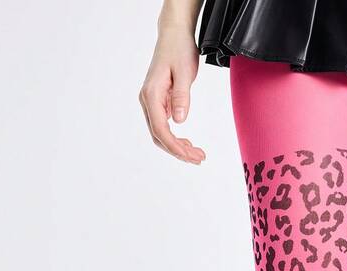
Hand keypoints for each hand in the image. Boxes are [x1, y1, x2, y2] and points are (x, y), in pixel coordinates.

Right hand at [139, 23, 205, 163]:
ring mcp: (152, 102)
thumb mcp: (184, 72)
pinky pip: (164, 126)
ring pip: (161, 133)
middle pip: (159, 136)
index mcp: (151, 95)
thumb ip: (181, 97)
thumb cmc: (179, 50)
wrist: (174, 35)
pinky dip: (176, 138)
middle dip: (178, 151)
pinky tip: (188, 143)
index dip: (175, 147)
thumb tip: (179, 121)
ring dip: (177, 147)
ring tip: (197, 155)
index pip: (160, 130)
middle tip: (199, 159)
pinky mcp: (159, 102)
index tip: (191, 156)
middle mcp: (147, 100)